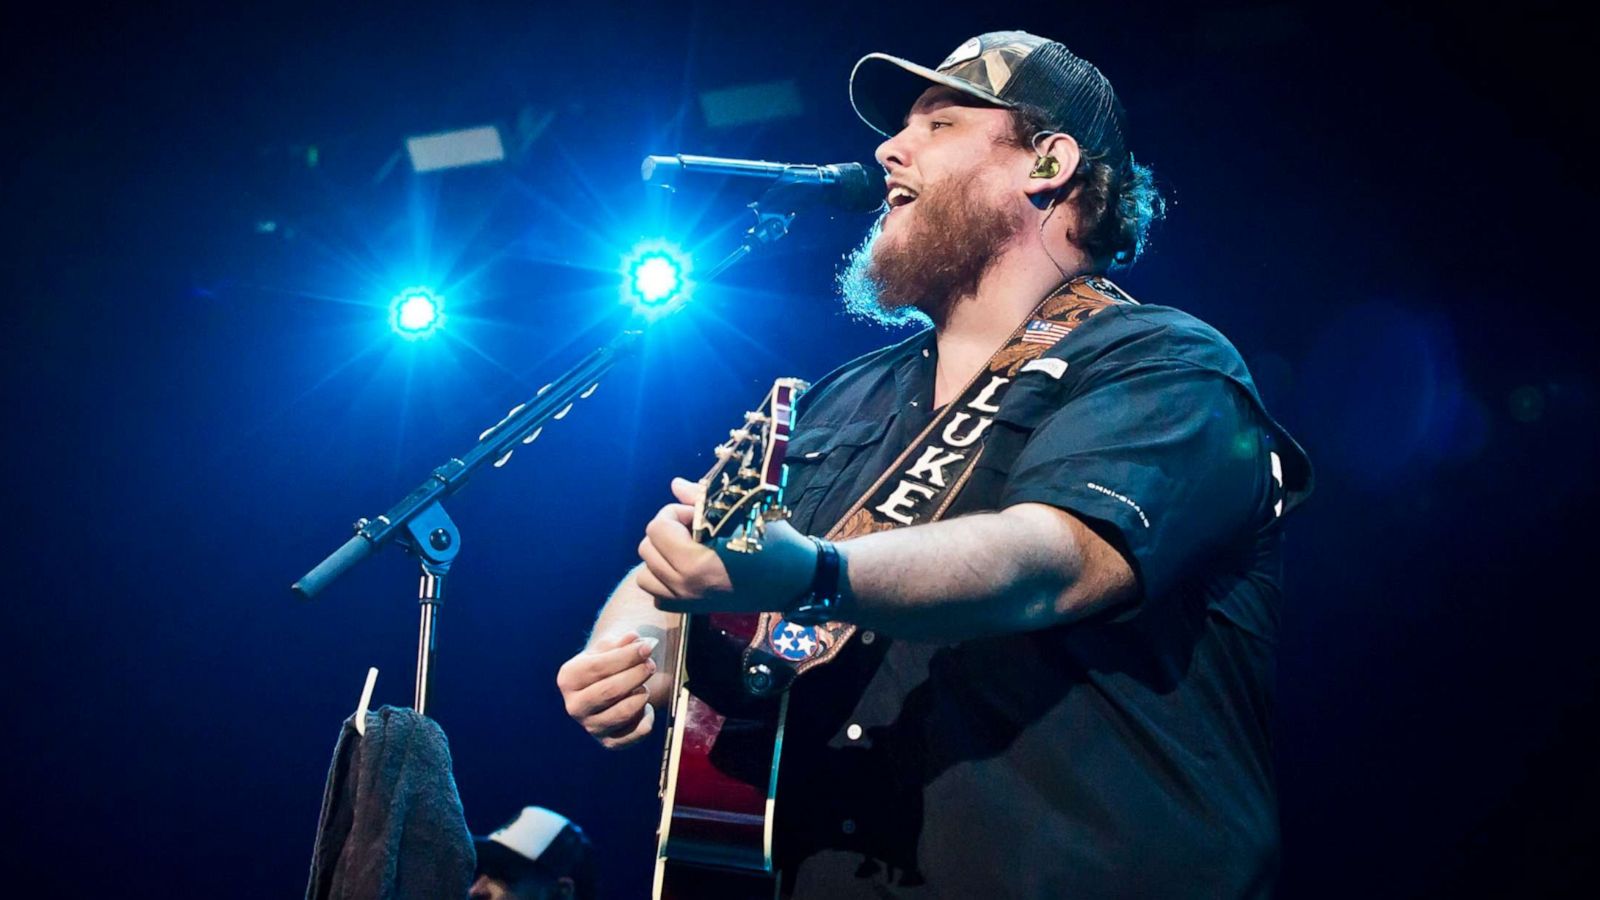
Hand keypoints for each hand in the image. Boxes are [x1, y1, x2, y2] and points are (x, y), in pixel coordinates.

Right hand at [556, 631, 657, 748]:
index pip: (598, 667)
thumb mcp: (610, 648)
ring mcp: (591, 726)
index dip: (626, 656)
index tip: (647, 647)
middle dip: (636, 675)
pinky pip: (636, 732)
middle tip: (651, 664)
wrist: (605, 686)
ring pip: (624, 712)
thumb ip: (622, 643)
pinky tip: (645, 706)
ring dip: (641, 695)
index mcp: (568, 678)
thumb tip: (634, 638)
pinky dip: (647, 717)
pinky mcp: (609, 742)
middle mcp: (575, 705)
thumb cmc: (608, 663)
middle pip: (610, 691)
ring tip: (644, 685)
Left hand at [637, 477, 818, 613]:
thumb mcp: (742, 514)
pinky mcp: (691, 611)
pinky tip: (684, 569)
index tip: (700, 514)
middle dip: (668, 531)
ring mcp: (687, 601)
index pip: (658, 527)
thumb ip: (702, 499)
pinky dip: (663, 580)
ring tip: (686, 548)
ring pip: (645, 572)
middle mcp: (686, 587)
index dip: (676, 513)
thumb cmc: (773, 543)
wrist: (796, 580)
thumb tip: (675, 485)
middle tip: (696, 528)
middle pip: (647, 547)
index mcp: (696, 563)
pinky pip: (657, 594)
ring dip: (661, 555)